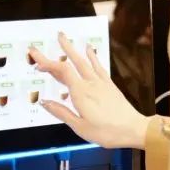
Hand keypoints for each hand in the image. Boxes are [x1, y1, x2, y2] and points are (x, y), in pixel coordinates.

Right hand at [29, 32, 150, 148]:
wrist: (133, 129)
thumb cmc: (107, 132)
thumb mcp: (79, 127)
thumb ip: (61, 112)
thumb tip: (44, 102)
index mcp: (81, 93)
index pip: (61, 71)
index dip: (48, 63)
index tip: (36, 60)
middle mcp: (90, 84)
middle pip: (72, 62)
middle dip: (58, 50)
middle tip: (48, 41)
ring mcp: (101, 82)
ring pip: (84, 61)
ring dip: (73, 49)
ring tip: (64, 37)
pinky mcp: (109, 85)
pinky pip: (98, 66)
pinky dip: (92, 56)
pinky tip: (89, 49)